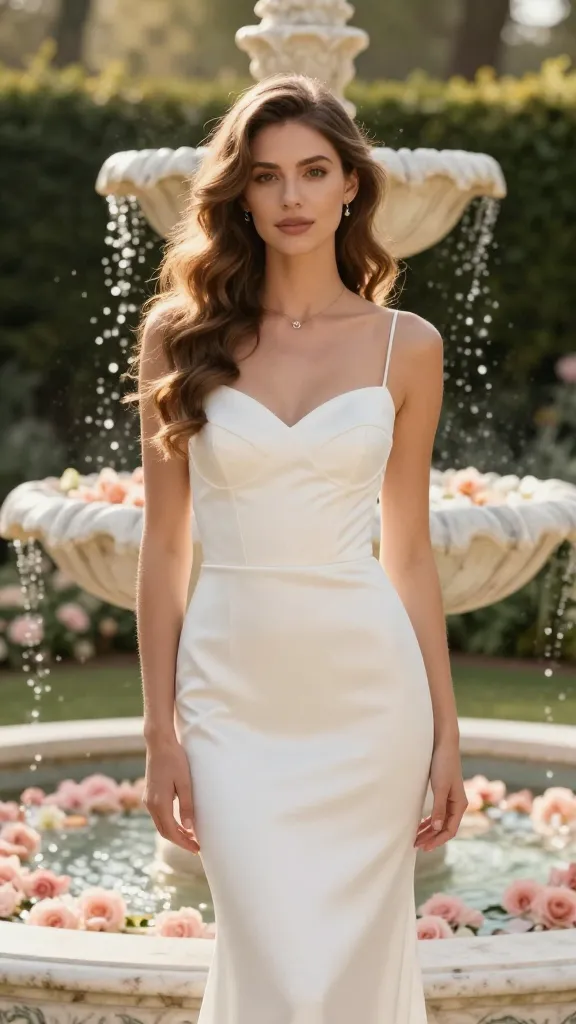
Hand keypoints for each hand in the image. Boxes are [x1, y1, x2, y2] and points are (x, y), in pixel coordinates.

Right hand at [142, 734, 200, 853]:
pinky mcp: (150, 794)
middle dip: (180, 841)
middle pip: (164, 831)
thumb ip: (186, 806)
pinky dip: (169, 823)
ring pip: (161, 824)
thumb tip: (189, 828)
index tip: (196, 849)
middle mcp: (150, 804)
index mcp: (159, 803)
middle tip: (196, 846)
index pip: (171, 832)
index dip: (184, 842)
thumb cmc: (175, 760)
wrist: (159, 743)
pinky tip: (180, 822)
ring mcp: (148, 799)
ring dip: (174, 833)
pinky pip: (159, 815)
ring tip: (191, 836)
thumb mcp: (185, 782)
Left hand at [414, 737, 467, 852]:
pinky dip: (430, 820)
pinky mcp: (444, 793)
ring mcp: (451, 799)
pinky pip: (438, 812)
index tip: (424, 847)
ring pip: (441, 821)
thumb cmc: (443, 764)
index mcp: (460, 804)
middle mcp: (457, 804)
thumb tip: (436, 828)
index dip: (437, 840)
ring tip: (417, 838)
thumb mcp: (440, 787)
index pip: (450, 830)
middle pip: (445, 827)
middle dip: (432, 837)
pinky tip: (421, 824)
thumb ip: (439, 808)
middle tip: (417, 845)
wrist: (444, 744)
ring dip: (430, 830)